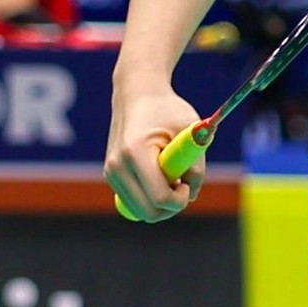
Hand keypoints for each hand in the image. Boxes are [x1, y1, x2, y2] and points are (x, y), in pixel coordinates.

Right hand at [105, 84, 204, 222]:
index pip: (159, 197)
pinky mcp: (111, 176)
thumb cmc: (167, 110)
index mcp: (135, 153)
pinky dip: (151, 198)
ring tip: (173, 176)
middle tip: (184, 184)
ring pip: (140, 211)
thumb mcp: (189, 130)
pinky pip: (134, 201)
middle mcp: (117, 166)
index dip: (181, 198)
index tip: (189, 182)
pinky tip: (161, 176)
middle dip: (172, 206)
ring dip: (161, 203)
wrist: (138, 94)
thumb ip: (196, 164)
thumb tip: (193, 194)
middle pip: (148, 213)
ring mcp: (111, 173)